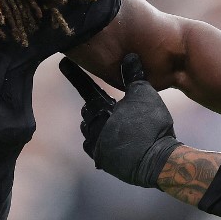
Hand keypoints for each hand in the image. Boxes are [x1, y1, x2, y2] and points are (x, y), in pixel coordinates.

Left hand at [60, 54, 181, 187]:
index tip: (63, 63)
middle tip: (108, 101)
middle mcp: (94, 130)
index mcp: (100, 110)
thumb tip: (130, 56)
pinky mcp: (105, 162)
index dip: (75, 75)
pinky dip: (105, 142)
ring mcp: (97, 148)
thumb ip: (133, 75)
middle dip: (96, 105)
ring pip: (92, 131)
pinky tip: (118, 140)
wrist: (158, 160)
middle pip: (89, 112)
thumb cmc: (151, 124)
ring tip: (116, 122)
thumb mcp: (144, 93)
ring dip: (100, 125)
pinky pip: (99, 149)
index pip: (85, 88)